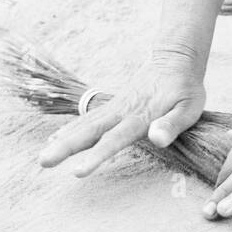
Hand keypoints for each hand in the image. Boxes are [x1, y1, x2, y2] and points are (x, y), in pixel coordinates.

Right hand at [39, 54, 206, 176]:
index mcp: (140, 116)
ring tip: (43, 158)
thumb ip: (172, 124)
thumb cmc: (185, 88)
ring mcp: (114, 108)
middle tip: (43, 162)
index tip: (77, 171)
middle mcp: (121, 112)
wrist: (174, 60)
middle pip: (90, 132)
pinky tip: (55, 139)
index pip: (115, 139)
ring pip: (84, 125)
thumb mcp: (188, 107)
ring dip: (63, 140)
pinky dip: (70, 128)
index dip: (97, 156)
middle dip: (66, 148)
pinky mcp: (112, 106)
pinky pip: (87, 118)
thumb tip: (157, 139)